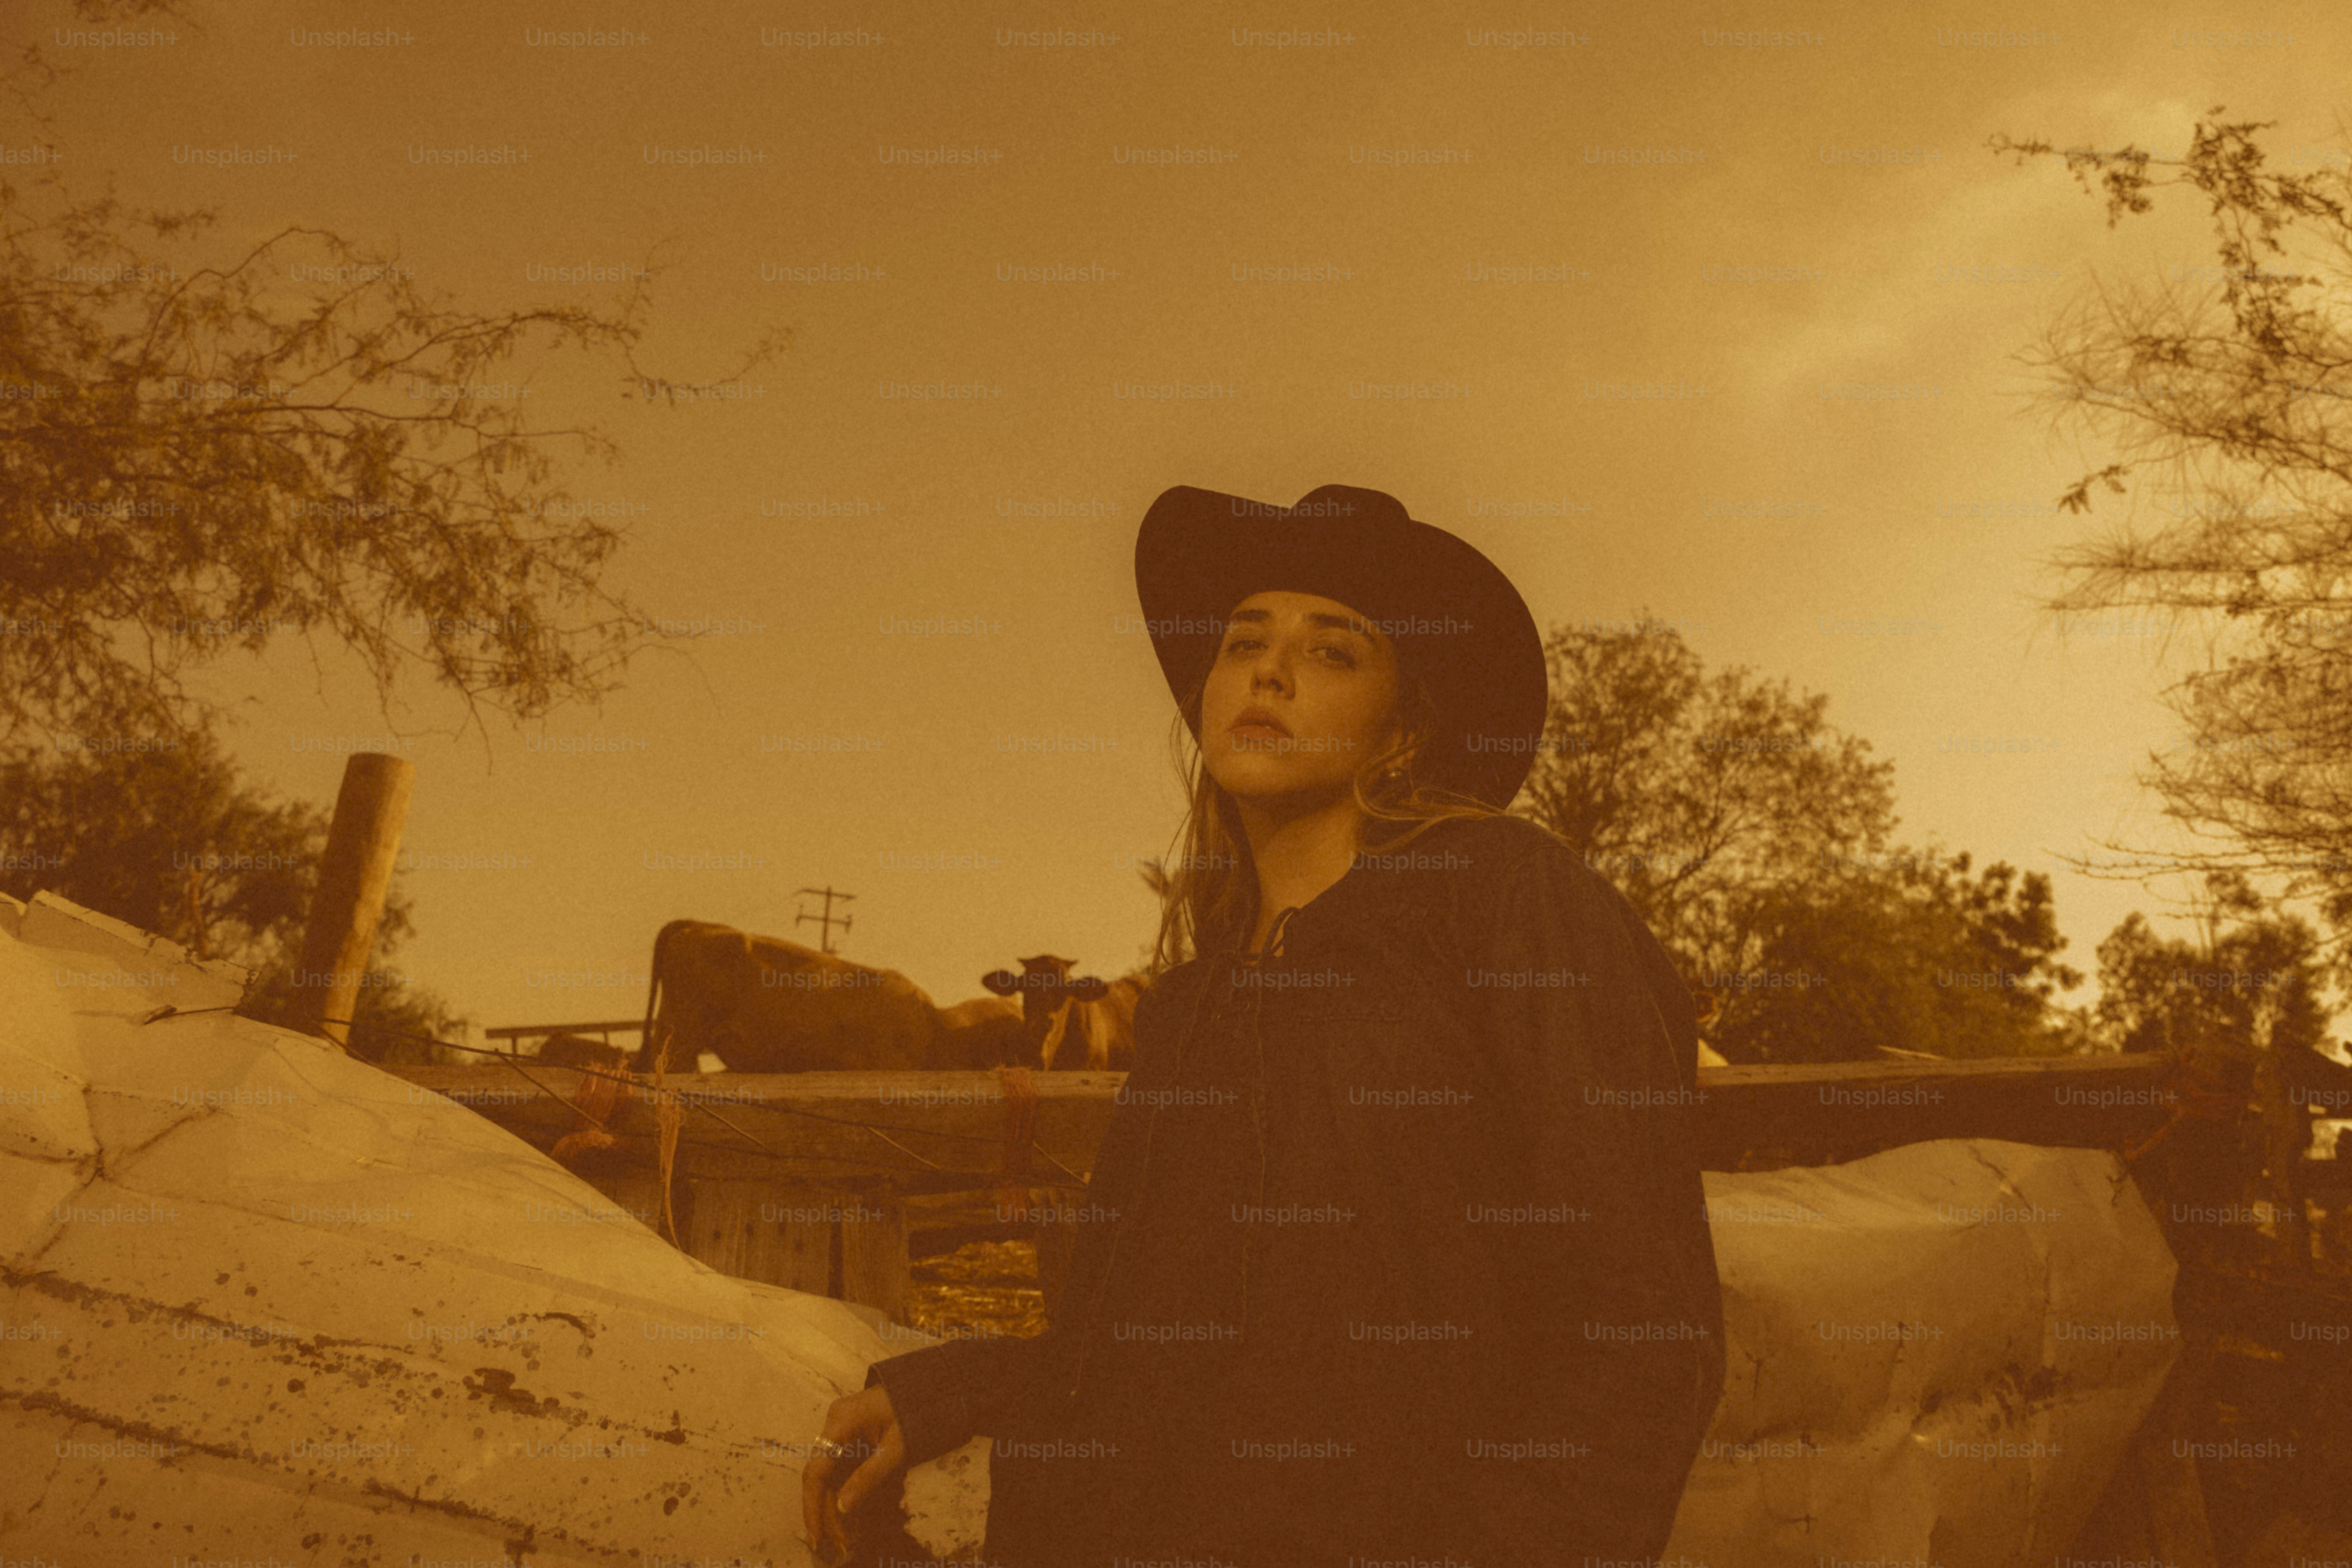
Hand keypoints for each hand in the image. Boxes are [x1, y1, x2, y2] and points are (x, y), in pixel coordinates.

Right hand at [801, 1382, 906, 1562]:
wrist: (929, 1385)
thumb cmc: (915, 1410)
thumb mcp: (896, 1447)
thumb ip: (868, 1477)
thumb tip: (841, 1509)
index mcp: (840, 1422)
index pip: (815, 1471)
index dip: (812, 1506)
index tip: (816, 1535)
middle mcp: (834, 1425)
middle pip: (821, 1477)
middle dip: (827, 1512)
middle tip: (838, 1545)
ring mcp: (840, 1430)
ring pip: (830, 1475)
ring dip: (836, 1506)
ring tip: (846, 1539)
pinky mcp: (850, 1436)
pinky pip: (841, 1468)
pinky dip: (845, 1492)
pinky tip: (851, 1517)